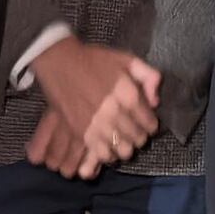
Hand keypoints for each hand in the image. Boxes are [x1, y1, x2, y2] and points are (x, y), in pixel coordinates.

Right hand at [30, 38, 163, 178]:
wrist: (60, 62)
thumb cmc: (94, 60)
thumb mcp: (127, 59)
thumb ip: (149, 76)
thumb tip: (155, 101)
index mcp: (129, 95)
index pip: (150, 124)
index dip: (150, 125)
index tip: (145, 123)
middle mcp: (115, 113)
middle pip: (137, 138)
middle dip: (139, 136)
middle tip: (133, 131)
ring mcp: (98, 125)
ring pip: (122, 150)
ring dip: (125, 146)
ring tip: (121, 140)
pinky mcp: (82, 133)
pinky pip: (102, 154)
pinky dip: (108, 154)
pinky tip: (107, 146)